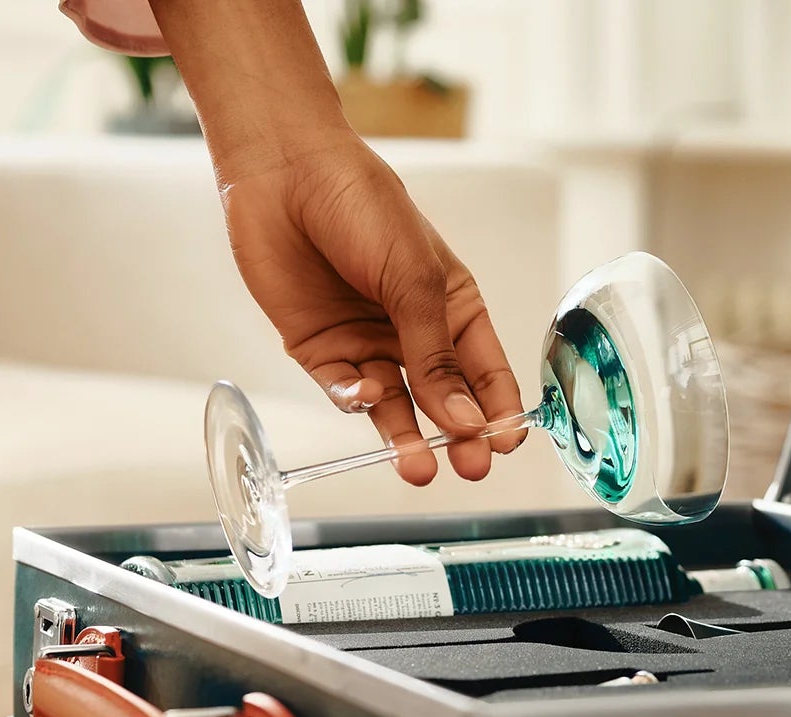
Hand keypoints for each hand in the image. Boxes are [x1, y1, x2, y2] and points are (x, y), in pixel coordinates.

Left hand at [218, 133, 526, 485]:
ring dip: (405, 436)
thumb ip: (435, 354)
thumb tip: (465, 418)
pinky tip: (367, 394)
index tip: (504, 444)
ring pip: (394, 406)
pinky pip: (344, 390)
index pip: (486, 371)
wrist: (285, 173)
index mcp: (454, 306)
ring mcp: (368, 342)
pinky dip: (356, 399)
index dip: (497, 409)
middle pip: (443, 399)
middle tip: (469, 467)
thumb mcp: (414, 279)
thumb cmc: (363, 205)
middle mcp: (414, 331)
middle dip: (458, 436)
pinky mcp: (322, 350)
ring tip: (417, 469)